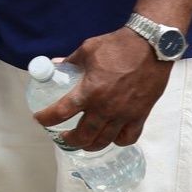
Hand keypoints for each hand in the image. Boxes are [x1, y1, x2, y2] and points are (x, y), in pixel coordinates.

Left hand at [32, 27, 167, 149]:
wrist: (151, 46)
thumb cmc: (117, 46)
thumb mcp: (87, 50)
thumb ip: (70, 61)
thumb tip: (55, 64)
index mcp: (89, 91)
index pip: (61, 112)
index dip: (46, 119)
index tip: (39, 119)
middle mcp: (105, 108)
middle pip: (83, 135)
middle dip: (69, 140)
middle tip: (62, 137)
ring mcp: (124, 114)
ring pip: (104, 141)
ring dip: (90, 145)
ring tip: (84, 143)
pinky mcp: (141, 115)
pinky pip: (129, 138)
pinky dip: (118, 141)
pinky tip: (112, 137)